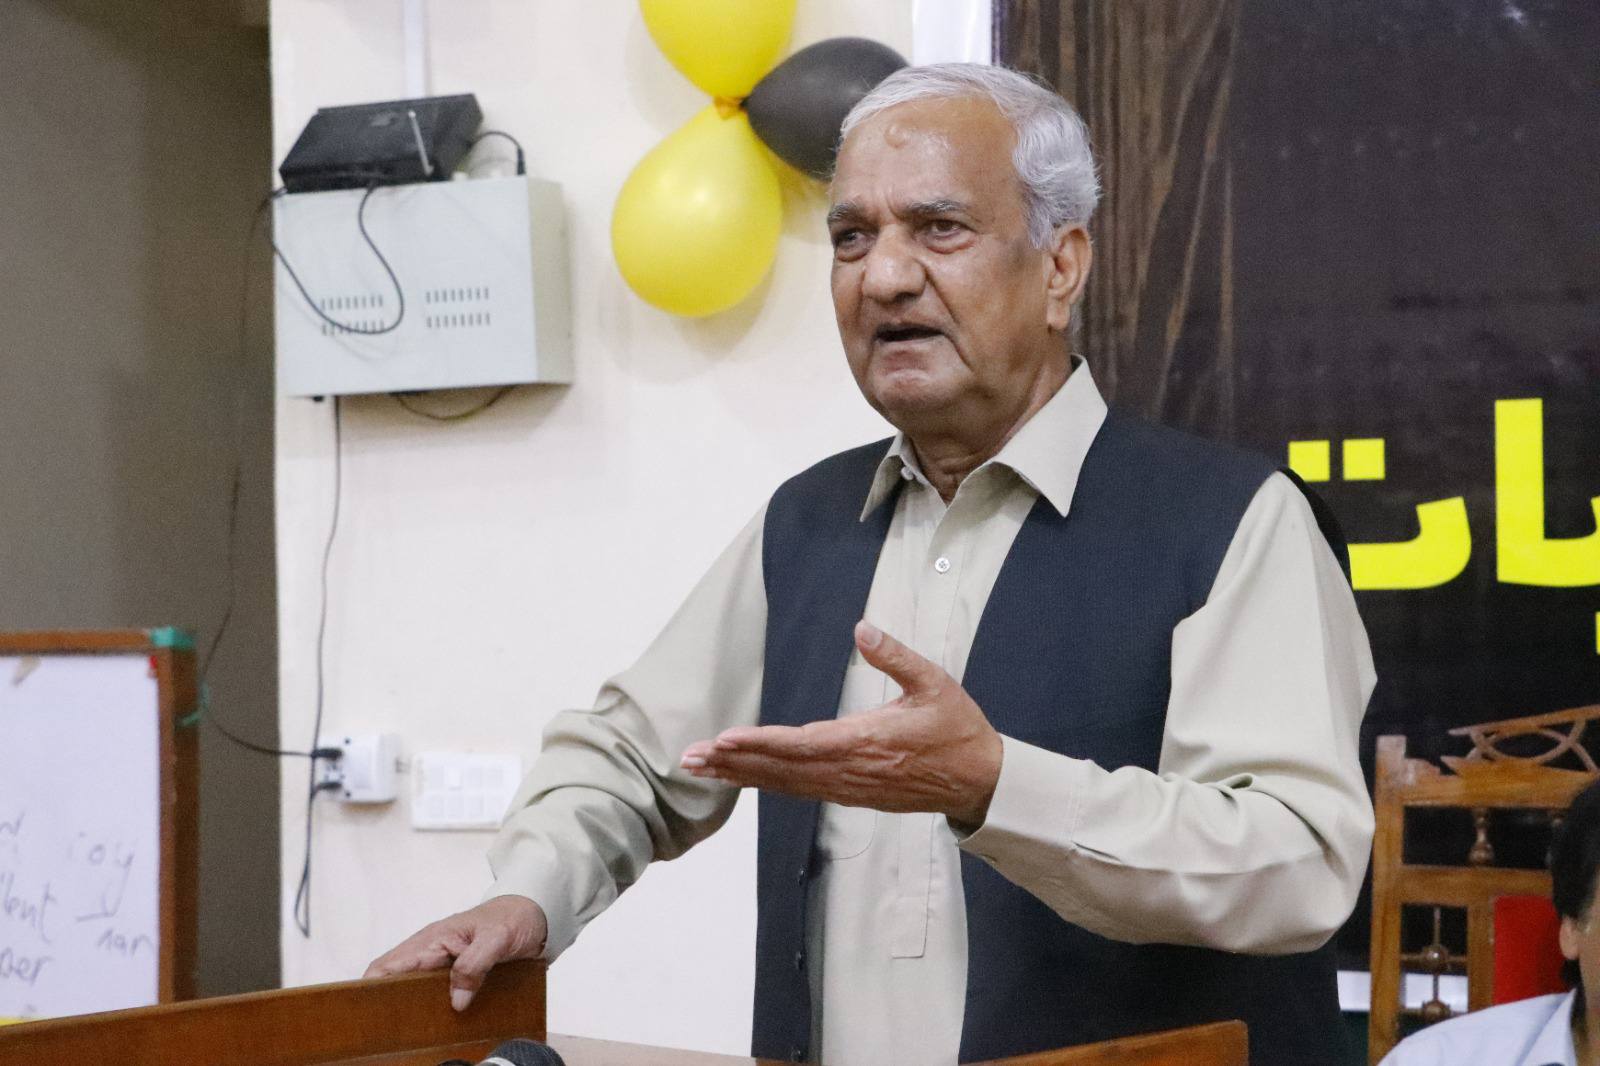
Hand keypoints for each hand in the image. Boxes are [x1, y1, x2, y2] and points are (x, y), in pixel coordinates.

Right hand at [363, 894, 547, 1010]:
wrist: (534, 913)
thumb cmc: (514, 917)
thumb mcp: (497, 939)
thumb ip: (475, 965)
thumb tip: (456, 1000)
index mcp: (433, 938)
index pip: (388, 965)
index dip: (371, 987)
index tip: (367, 1008)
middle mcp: (431, 950)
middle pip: (394, 979)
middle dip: (388, 1001)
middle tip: (389, 1027)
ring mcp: (442, 961)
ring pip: (412, 987)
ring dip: (410, 1005)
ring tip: (410, 1029)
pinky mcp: (454, 971)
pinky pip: (433, 990)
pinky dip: (430, 1005)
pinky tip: (436, 1021)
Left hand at [680, 621, 1003, 828]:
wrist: (980, 782)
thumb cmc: (957, 730)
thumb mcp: (934, 683)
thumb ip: (895, 656)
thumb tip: (862, 626)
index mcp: (867, 741)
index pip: (802, 744)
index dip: (761, 743)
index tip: (726, 739)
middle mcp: (851, 770)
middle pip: (782, 768)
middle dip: (734, 762)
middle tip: (691, 758)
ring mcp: (849, 786)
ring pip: (785, 783)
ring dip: (742, 775)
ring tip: (702, 768)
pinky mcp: (851, 794)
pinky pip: (800, 789)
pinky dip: (766, 783)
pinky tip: (742, 777)